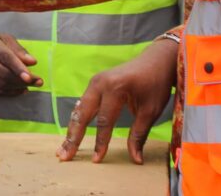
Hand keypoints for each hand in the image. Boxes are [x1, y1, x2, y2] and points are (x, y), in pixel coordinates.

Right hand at [0, 31, 41, 95]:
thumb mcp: (2, 38)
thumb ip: (18, 49)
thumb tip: (32, 62)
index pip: (6, 58)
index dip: (19, 69)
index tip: (30, 77)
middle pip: (5, 75)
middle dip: (24, 81)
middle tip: (38, 82)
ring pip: (2, 85)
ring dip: (18, 88)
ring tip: (29, 85)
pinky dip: (10, 93)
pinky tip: (19, 90)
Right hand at [57, 37, 177, 164]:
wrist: (156, 60)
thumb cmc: (156, 85)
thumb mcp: (151, 111)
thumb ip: (139, 135)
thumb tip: (136, 159)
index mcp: (115, 88)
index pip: (104, 121)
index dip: (100, 142)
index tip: (96, 160)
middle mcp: (99, 83)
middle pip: (82, 114)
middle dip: (73, 137)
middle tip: (64, 156)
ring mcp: (94, 82)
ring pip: (79, 110)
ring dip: (71, 130)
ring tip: (63, 148)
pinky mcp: (94, 84)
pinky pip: (83, 104)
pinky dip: (77, 120)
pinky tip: (72, 134)